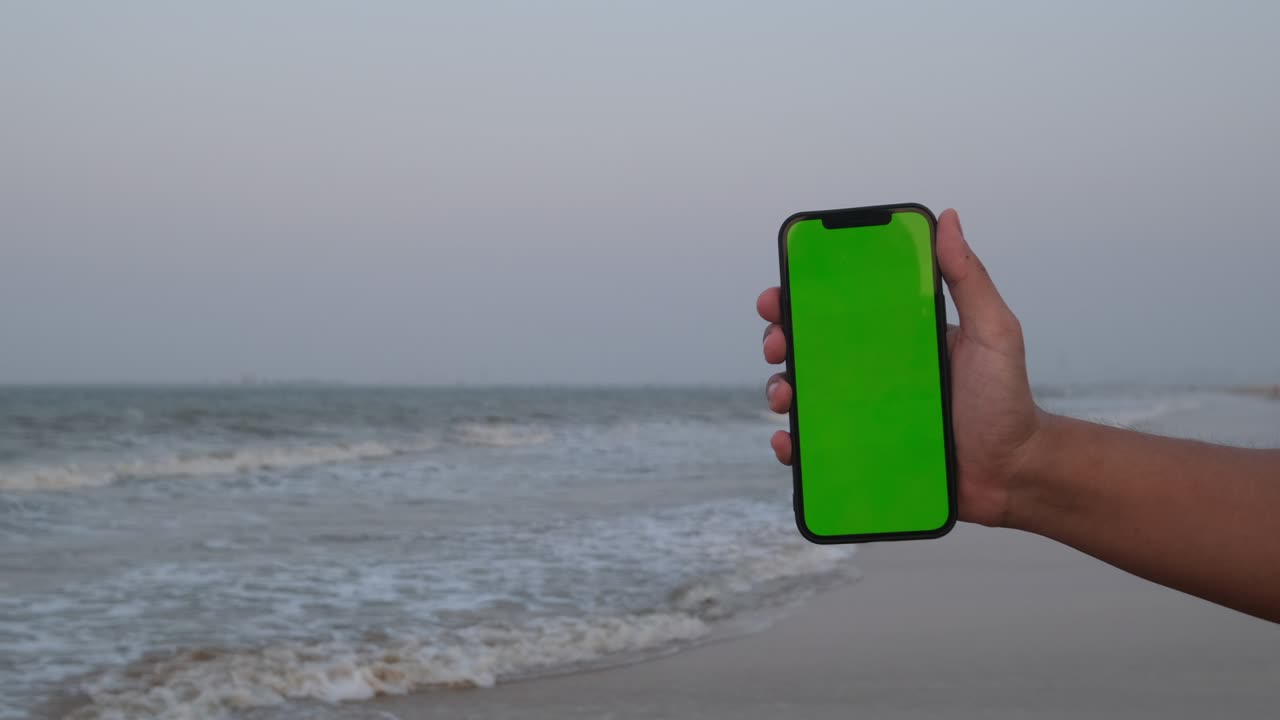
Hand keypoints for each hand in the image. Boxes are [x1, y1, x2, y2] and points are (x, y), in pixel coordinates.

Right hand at [757, 209, 1045, 527]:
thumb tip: (948, 219)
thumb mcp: (992, 332)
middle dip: (779, 341)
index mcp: (894, 337)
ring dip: (779, 391)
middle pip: (808, 349)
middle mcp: (872, 371)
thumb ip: (970, 279)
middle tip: (777, 345)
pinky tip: (787, 442)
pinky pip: (815, 447)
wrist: (1014, 471)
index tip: (781, 293)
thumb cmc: (1006, 399)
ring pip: (804, 396)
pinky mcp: (862, 452)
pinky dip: (792, 444)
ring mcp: (863, 413)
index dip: (800, 298)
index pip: (838, 309)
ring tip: (784, 398)